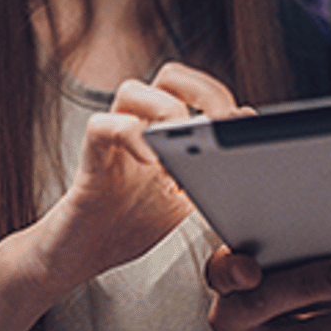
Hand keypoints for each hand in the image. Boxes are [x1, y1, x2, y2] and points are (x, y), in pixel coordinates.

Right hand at [17, 70, 232, 293]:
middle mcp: (140, 123)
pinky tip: (151, 162)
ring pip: (133, 90)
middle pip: (170, 75)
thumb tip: (245, 138)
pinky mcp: (90, 156)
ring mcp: (113, 137)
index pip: (196, 89)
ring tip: (181, 147)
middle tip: (218, 126)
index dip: (222, 98)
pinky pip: (103, 126)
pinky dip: (131, 135)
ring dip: (166, 112)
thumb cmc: (132, 222)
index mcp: (166, 130)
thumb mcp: (187, 199)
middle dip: (202, 92)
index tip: (243, 124)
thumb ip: (210, 171)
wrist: (85, 254)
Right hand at [207, 247, 330, 330]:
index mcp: (226, 282)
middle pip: (268, 304)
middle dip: (315, 288)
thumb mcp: (276, 248)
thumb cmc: (285, 266)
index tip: (249, 270)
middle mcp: (235, 322)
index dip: (234, 271)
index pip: (222, 272)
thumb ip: (289, 235)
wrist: (283, 317)